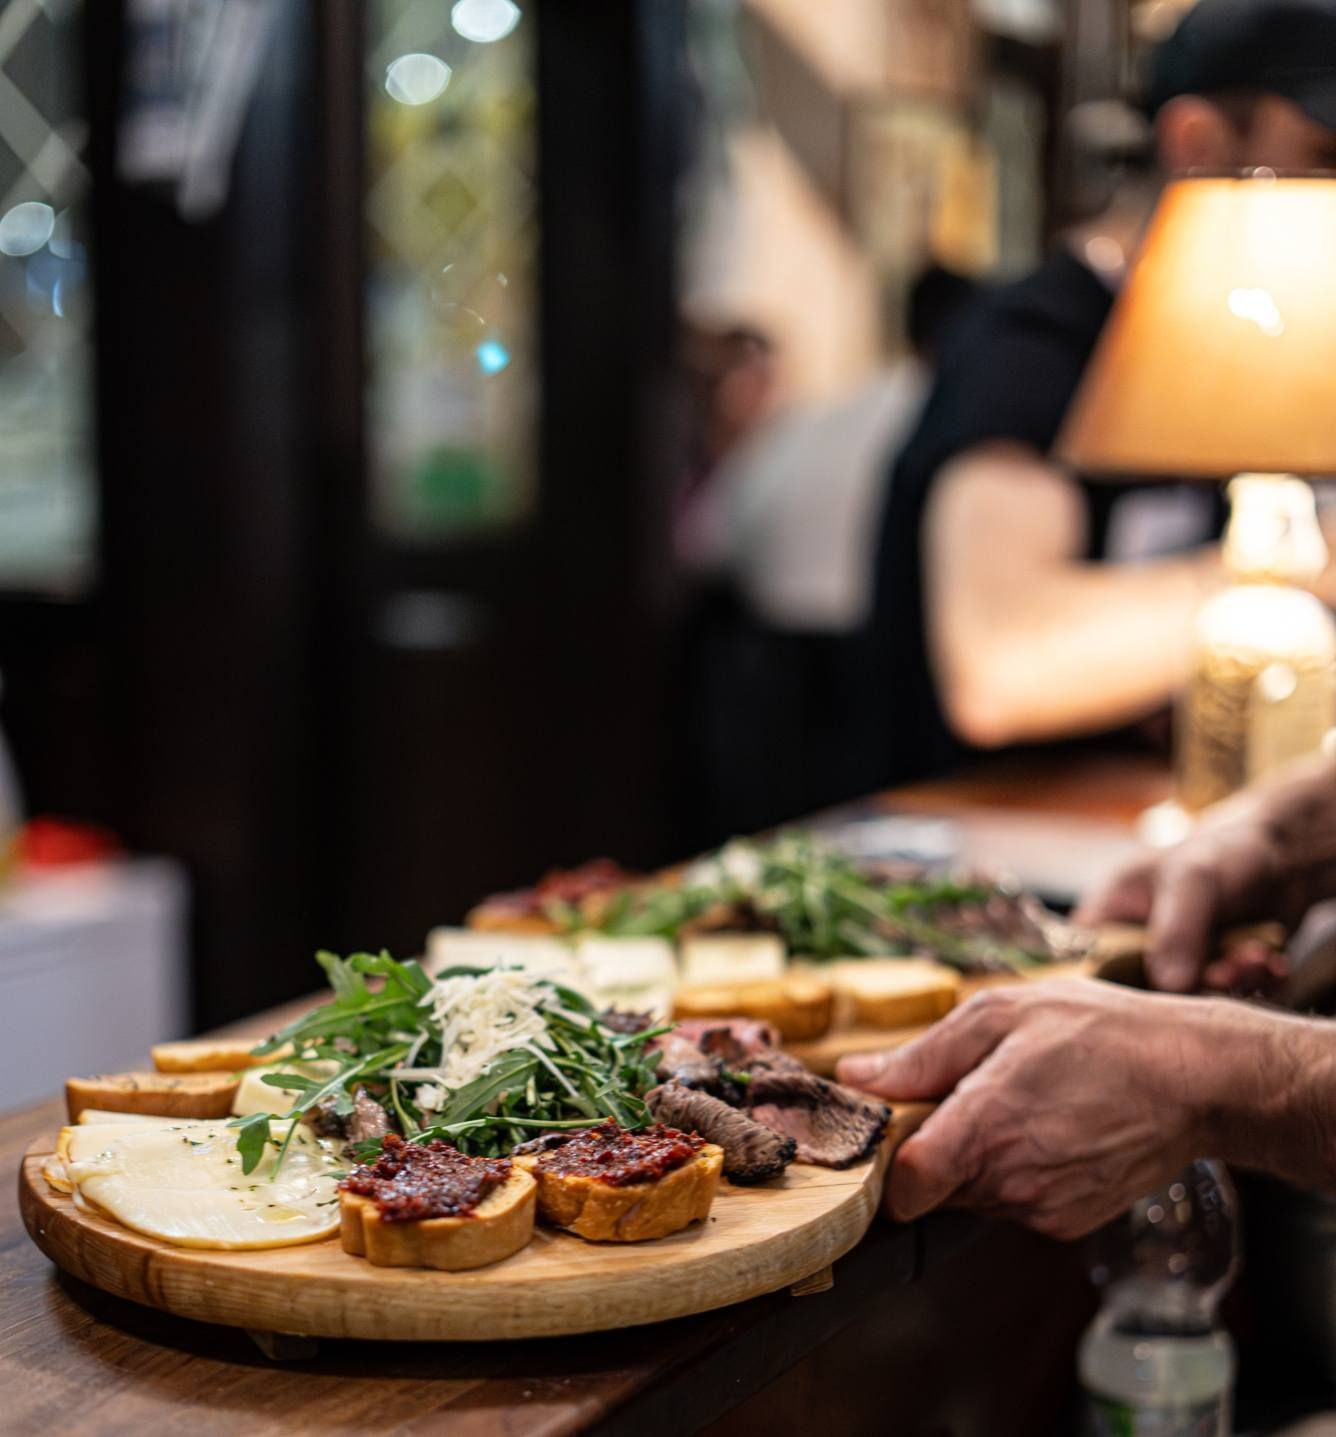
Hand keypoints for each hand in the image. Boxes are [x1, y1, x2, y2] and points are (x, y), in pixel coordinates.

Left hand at [836, 981, 1292, 1240]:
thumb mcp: (1002, 1014)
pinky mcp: (1066, 1223)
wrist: (1196, 1079)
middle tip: (962, 1094)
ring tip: (1015, 1102)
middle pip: (931, 1187)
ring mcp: (1041, 1209)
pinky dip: (1013, 1172)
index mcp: (987, 1127)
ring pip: (969, 1195)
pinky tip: (1046, 1128)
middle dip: (931, 1147)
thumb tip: (857, 1075)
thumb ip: (923, 1054)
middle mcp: (1011, 1181)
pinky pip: (1011, 1203)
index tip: (890, 1131)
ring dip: (973, 1158)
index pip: (905, 1188)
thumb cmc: (1101, 1032)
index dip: (885, 1163)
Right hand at [1077, 757, 1335, 992]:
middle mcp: (1135, 950)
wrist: (1282, 858)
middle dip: (1192, 986)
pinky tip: (1269, 962)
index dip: (1108, 988)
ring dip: (1230, 984)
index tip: (1154, 990)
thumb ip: (1176, 932)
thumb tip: (1169, 986)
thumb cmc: (1222, 853)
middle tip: (1227, 969)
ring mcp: (1174, 968)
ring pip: (1188, 1002)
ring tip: (1256, 956)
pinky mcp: (1212, 981)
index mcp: (1107, 920)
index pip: (1084, 966)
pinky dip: (1251, 988)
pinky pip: (1225, 1003)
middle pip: (1140, 994)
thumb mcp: (1193, 881)